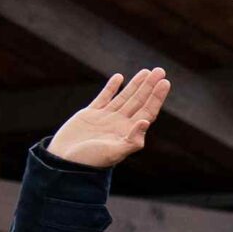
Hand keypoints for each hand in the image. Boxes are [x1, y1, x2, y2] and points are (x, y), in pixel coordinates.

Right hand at [48, 69, 170, 169]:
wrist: (67, 161)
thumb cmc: (91, 160)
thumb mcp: (114, 152)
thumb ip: (132, 140)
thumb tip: (145, 122)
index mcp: (129, 132)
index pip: (148, 111)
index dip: (157, 97)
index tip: (165, 82)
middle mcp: (120, 123)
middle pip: (139, 101)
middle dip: (149, 86)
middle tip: (160, 70)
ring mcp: (106, 118)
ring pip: (125, 97)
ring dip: (135, 84)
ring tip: (146, 72)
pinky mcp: (91, 114)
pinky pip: (104, 97)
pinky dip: (112, 87)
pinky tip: (120, 77)